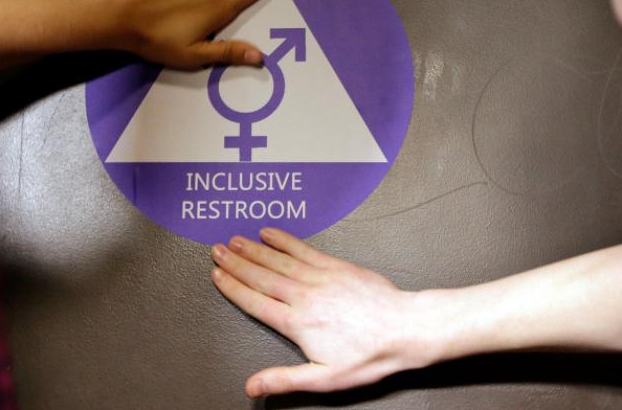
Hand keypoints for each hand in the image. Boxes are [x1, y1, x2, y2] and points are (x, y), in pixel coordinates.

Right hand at [211, 228, 432, 397]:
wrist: (405, 328)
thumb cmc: (369, 355)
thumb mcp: (324, 378)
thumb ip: (284, 380)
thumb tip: (253, 387)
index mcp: (297, 322)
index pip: (255, 301)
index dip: (232, 287)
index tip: (217, 276)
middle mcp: (304, 295)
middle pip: (261, 275)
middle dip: (236, 262)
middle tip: (216, 251)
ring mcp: (320, 277)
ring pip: (278, 259)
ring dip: (254, 248)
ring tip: (235, 239)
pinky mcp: (336, 266)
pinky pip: (303, 249)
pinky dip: (284, 240)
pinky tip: (271, 233)